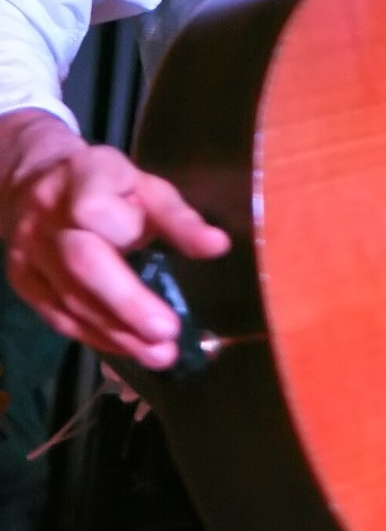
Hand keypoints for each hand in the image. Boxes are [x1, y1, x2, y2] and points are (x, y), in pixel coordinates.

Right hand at [0, 109, 228, 367]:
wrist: (36, 181)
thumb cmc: (109, 186)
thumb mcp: (146, 187)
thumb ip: (177, 218)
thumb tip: (218, 246)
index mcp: (82, 177)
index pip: (96, 210)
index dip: (129, 232)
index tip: (167, 253)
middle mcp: (48, 215)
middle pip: (82, 262)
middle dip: (126, 302)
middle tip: (167, 332)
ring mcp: (28, 251)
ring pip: (71, 299)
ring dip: (117, 332)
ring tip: (160, 354)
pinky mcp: (22, 281)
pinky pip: (59, 318)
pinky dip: (96, 337)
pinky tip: (128, 349)